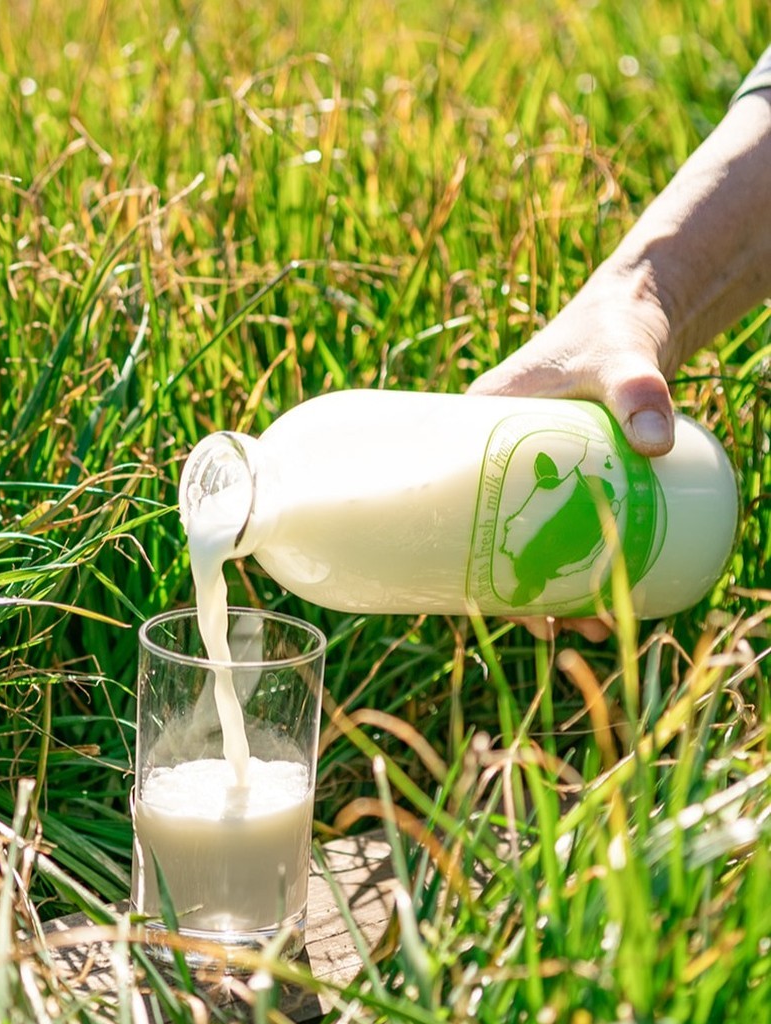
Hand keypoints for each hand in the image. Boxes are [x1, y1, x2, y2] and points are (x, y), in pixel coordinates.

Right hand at [467, 270, 676, 639]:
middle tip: (563, 626)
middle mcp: (492, 457)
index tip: (505, 602)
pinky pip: (554, 529)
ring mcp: (528, 469)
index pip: (449, 506)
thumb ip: (637, 392)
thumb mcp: (618, 360)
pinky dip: (574, 565)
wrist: (640, 313)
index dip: (466, 563)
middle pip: (489, 537)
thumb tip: (657, 444)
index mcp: (474, 429)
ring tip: (596, 622)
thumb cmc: (611, 330)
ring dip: (553, 588)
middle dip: (521, 592)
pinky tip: (603, 595)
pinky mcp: (562, 476)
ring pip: (525, 540)